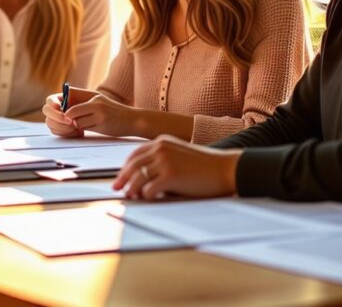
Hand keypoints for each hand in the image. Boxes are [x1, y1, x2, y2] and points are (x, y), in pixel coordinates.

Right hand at [42, 88, 97, 136]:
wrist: (108, 118)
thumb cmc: (100, 106)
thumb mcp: (93, 98)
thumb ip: (79, 99)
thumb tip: (66, 103)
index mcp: (63, 98)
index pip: (50, 100)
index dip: (52, 104)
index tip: (60, 108)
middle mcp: (58, 109)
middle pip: (47, 111)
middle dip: (57, 117)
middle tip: (71, 122)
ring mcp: (58, 120)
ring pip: (50, 123)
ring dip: (62, 127)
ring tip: (77, 128)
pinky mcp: (62, 130)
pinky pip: (57, 132)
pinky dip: (66, 133)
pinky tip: (78, 132)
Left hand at [62, 90, 140, 136]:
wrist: (133, 120)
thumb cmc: (115, 113)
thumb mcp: (102, 103)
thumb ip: (87, 105)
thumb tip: (67, 112)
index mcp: (95, 97)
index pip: (71, 100)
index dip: (66, 110)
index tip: (67, 115)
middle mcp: (96, 103)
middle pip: (72, 113)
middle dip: (70, 120)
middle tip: (74, 123)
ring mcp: (99, 114)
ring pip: (77, 122)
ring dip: (78, 126)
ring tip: (86, 125)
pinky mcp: (102, 125)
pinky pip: (86, 128)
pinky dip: (85, 130)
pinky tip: (93, 128)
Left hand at [113, 135, 240, 199]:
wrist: (225, 168)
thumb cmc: (204, 165)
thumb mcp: (179, 154)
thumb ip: (162, 159)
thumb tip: (143, 176)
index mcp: (161, 141)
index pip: (135, 154)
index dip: (125, 167)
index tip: (120, 178)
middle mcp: (160, 148)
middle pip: (132, 165)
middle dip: (122, 178)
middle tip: (116, 189)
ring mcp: (165, 161)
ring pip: (138, 178)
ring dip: (131, 189)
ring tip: (130, 197)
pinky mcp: (171, 176)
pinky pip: (149, 189)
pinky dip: (145, 196)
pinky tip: (148, 199)